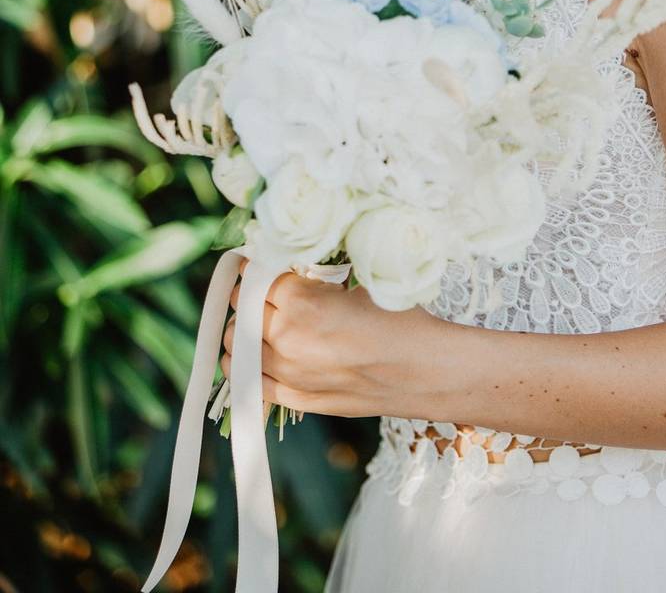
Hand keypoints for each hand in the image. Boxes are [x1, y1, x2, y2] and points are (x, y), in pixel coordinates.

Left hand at [220, 260, 441, 417]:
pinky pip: (251, 382)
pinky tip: (259, 355)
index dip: (258, 268)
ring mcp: (289, 374)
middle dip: (251, 297)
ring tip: (261, 322)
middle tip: (267, 292)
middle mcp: (287, 339)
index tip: (262, 265)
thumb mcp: (362, 286)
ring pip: (237, 347)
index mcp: (302, 302)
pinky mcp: (297, 399)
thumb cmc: (404, 323)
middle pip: (243, 310)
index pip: (257, 277)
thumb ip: (318, 282)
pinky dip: (247, 366)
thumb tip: (295, 274)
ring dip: (244, 330)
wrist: (428, 372)